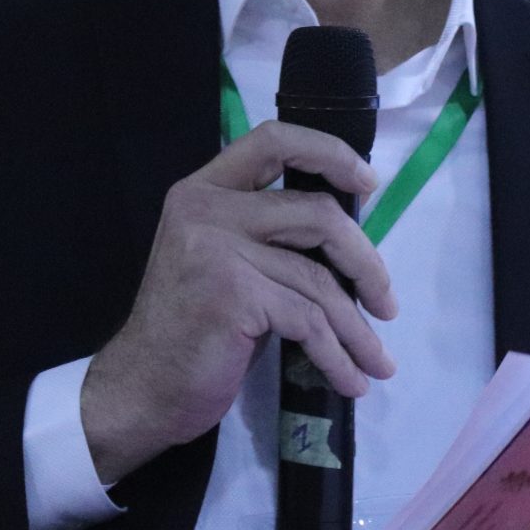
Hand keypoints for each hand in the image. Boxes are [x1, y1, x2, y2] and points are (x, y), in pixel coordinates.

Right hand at [81, 121, 397, 483]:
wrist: (143, 389)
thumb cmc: (192, 331)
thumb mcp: (226, 264)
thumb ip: (271, 237)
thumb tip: (353, 240)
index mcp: (204, 190)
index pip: (273, 140)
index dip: (329, 153)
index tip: (368, 182)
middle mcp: (206, 210)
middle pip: (317, 214)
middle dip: (365, 263)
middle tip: (386, 304)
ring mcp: (216, 249)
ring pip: (318, 278)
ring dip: (357, 329)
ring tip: (377, 362)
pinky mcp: (232, 294)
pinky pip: (308, 320)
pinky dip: (337, 355)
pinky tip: (350, 379)